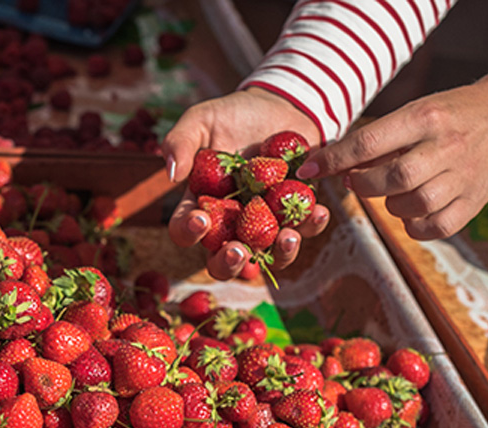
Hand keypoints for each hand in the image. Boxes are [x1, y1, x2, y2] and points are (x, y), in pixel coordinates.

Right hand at [163, 87, 330, 279]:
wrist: (281, 104)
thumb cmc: (234, 114)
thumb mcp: (201, 120)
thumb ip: (180, 142)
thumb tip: (171, 175)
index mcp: (201, 204)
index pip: (184, 229)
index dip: (188, 231)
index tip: (201, 218)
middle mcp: (230, 222)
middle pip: (222, 260)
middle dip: (228, 263)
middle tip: (237, 251)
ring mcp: (264, 223)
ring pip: (266, 256)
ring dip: (278, 253)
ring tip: (287, 237)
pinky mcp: (295, 214)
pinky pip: (303, 231)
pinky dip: (311, 226)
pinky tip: (317, 211)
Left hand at [298, 53, 487, 240]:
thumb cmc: (446, 116)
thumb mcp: (412, 113)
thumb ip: (373, 140)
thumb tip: (324, 163)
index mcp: (425, 117)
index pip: (369, 142)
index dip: (333, 160)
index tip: (309, 170)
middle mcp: (447, 146)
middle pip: (393, 178)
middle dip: (362, 185)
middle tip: (354, 181)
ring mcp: (464, 176)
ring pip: (414, 204)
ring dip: (390, 205)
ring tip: (391, 192)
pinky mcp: (475, 201)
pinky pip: (437, 228)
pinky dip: (415, 226)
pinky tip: (411, 211)